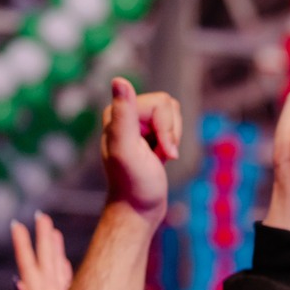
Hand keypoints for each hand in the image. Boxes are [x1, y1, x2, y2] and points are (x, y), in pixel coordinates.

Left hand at [100, 78, 180, 221]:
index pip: (160, 103)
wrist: (138, 209)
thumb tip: (119, 80)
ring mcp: (136, 124)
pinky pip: (171, 124)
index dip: (168, 128)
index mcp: (115, 113)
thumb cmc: (134, 184)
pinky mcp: (147, 134)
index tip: (163, 152)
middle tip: (162, 155)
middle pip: (167, 105)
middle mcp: (123, 114)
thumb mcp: (127, 148)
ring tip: (161, 156)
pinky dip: (173, 141)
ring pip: (172, 113)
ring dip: (173, 137)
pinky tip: (161, 156)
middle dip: (171, 132)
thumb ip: (123, 114)